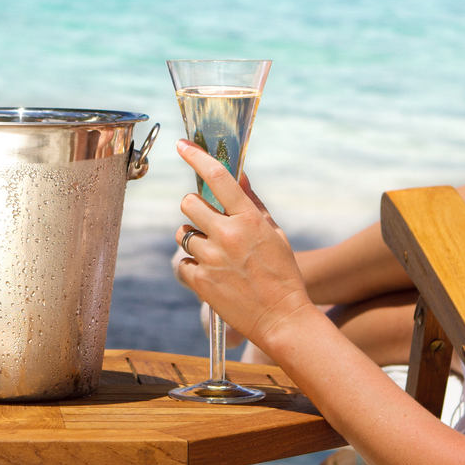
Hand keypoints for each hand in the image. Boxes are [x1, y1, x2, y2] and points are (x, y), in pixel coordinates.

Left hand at [171, 141, 320, 352]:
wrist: (282, 318)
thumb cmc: (282, 273)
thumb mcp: (274, 233)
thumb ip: (251, 203)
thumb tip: (237, 175)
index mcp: (249, 219)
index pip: (217, 177)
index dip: (196, 157)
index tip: (182, 145)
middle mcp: (227, 234)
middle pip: (189, 202)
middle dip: (195, 208)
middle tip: (208, 220)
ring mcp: (212, 258)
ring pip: (182, 232)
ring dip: (193, 237)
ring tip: (214, 253)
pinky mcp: (200, 281)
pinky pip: (182, 262)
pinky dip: (193, 266)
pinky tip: (212, 274)